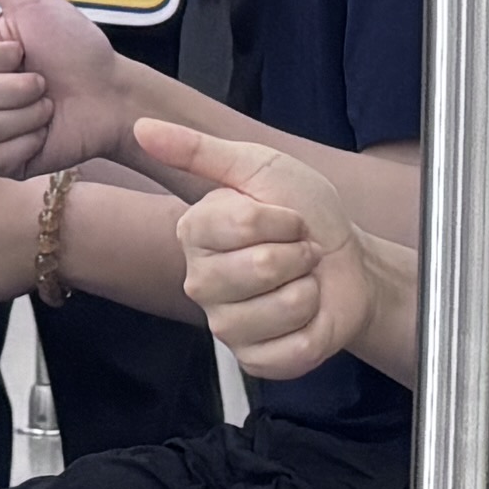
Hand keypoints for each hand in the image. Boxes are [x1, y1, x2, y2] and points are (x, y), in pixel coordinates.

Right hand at [0, 0, 123, 180]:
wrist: (112, 95)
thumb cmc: (78, 46)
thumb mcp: (35, 2)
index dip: (3, 57)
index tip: (27, 50)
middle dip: (22, 86)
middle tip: (46, 81)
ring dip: (30, 114)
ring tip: (51, 105)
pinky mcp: (4, 159)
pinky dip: (29, 142)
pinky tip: (46, 132)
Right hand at [136, 111, 403, 385]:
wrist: (346, 260)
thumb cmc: (303, 211)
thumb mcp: (258, 166)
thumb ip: (198, 149)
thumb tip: (141, 127)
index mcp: (195, 234)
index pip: (243, 224)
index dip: (282, 219)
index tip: (287, 218)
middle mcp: (200, 282)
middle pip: (261, 268)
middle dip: (299, 254)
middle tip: (298, 252)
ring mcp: (225, 326)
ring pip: (279, 310)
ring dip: (309, 291)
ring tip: (302, 281)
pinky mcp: (254, 360)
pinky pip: (288, 352)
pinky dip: (313, 331)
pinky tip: (305, 318)